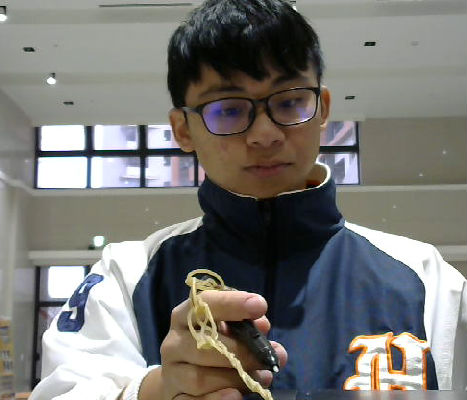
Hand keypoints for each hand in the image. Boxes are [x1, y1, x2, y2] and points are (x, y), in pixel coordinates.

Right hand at [138, 290, 286, 399]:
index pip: (204, 304)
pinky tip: (236, 396)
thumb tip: (262, 326)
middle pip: (205, 345)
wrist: (182, 376)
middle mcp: (174, 342)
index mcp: (185, 316)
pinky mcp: (175, 398)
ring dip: (236, 379)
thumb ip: (244, 324)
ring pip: (200, 378)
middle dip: (241, 351)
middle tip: (267, 356)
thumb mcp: (226, 329)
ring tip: (262, 378)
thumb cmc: (211, 344)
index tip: (259, 305)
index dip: (232, 303)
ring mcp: (172, 372)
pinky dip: (217, 399)